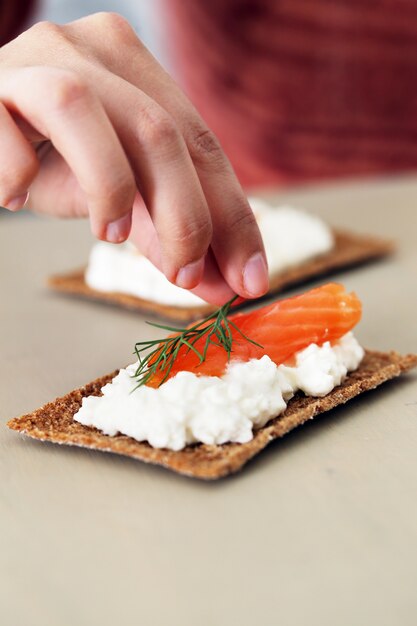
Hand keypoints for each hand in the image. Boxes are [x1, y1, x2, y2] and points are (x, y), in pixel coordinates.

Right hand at [0, 13, 267, 303]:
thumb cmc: (48, 155)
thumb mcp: (115, 192)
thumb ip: (161, 232)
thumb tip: (217, 286)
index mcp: (138, 71)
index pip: (201, 146)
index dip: (232, 216)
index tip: (250, 279)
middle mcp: (92, 51)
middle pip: (158, 130)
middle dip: (185, 215)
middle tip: (187, 275)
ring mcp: (35, 60)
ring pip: (83, 109)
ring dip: (109, 187)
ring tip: (106, 235)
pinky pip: (4, 129)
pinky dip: (16, 172)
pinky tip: (14, 196)